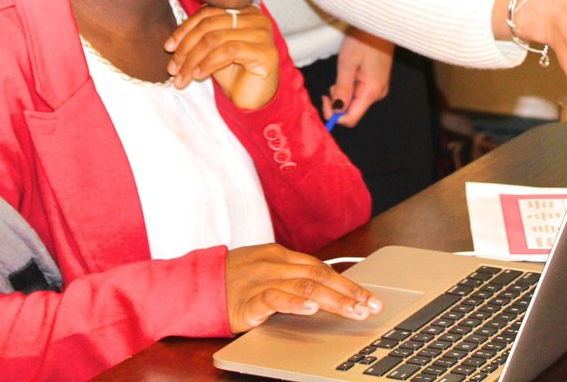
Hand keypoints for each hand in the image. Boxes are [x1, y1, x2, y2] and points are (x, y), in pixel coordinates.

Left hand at [164, 5, 278, 109]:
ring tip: (182, 76)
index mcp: (242, 10)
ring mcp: (262, 34)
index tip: (168, 47)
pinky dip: (208, 63)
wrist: (251, 100)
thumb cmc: (232, 74)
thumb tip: (171, 43)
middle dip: (186, 47)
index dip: (184, 29)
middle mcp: (255, 18)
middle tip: (173, 68)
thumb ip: (197, 37)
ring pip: (215, 38)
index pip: (207, 13)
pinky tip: (199, 75)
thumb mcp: (211, 51)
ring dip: (193, 59)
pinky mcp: (265, 52)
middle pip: (209, 25)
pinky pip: (229, 50)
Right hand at [225, 243, 382, 332]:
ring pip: (304, 286)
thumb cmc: (230, 280)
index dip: (348, 283)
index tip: (370, 297)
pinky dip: (294, 303)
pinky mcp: (246, 300)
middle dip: (349, 292)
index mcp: (279, 255)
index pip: (321, 268)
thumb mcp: (263, 270)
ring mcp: (260, 280)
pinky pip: (273, 298)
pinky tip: (311, 310)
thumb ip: (290, 276)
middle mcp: (273, 264)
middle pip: (319, 276)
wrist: (194, 284)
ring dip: (333, 300)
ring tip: (354, 311)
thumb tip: (325, 290)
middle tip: (372, 306)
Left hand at [324, 29, 395, 127]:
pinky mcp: (377, 81)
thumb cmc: (362, 40)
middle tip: (331, 82)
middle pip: (353, 110)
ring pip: (356, 101)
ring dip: (343, 92)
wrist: (377, 25)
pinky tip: (349, 72)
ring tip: (342, 72)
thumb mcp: (347, 64)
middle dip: (338, 101)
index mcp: (371, 92)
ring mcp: (379, 87)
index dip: (335, 114)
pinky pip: (360, 92)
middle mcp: (377, 94)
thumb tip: (336, 110)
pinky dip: (350, 86)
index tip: (324, 98)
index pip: (351, 118)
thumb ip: (342, 89)